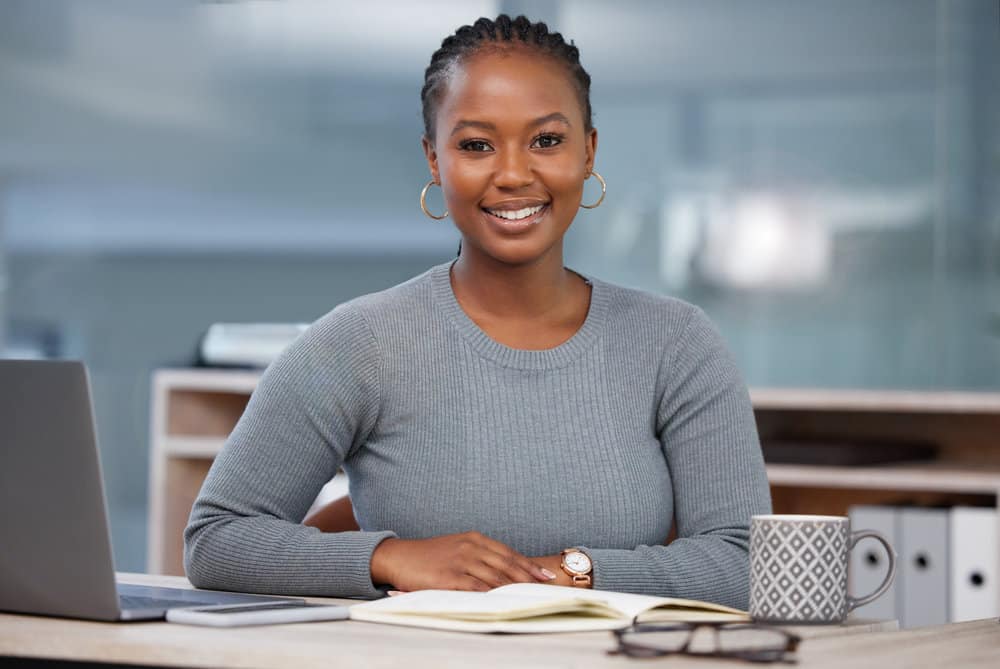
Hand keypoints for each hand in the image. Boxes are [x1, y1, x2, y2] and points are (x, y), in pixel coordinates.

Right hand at [370, 532, 557, 591]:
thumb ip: (479, 555)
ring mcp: (460, 562)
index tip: (545, 574)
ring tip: (532, 598)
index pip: (509, 553)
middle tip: (547, 587)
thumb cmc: (430, 555)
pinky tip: (504, 603)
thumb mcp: (458, 547)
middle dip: (529, 577)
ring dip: (515, 590)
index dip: (528, 565)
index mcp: (475, 539)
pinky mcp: (449, 578)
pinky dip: (492, 597)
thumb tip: (503, 569)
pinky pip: (476, 589)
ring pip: (495, 578)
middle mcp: (470, 548)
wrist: (400, 556)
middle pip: (507, 565)